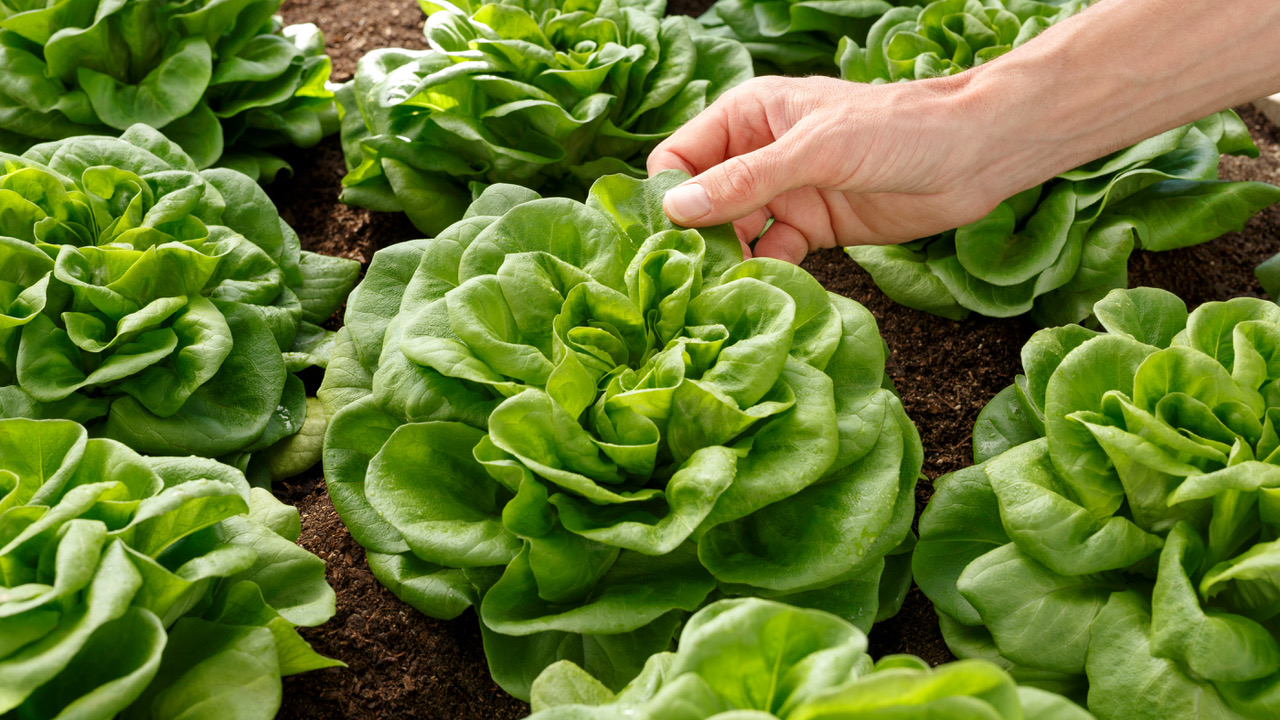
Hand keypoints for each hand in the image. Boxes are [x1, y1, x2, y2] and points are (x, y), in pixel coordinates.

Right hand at [647, 75, 1016, 262]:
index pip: (680, 158)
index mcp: (747, 116)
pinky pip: (773, 256)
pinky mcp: (813, 229)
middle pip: (703, 202)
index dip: (671, 197)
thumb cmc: (897, 129)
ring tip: (728, 291)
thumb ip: (745, 181)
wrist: (976, 154)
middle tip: (695, 279)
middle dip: (697, 238)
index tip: (670, 240)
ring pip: (735, 234)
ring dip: (731, 261)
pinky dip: (767, 273)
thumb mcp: (814, 150)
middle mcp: (759, 153)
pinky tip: (770, 289)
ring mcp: (786, 193)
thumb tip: (677, 210)